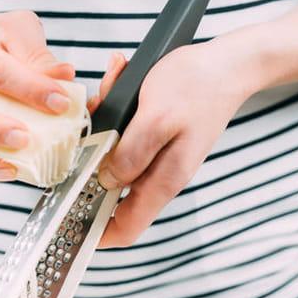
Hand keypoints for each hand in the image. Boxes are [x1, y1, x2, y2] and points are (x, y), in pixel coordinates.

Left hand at [94, 39, 258, 247]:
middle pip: (111, 191)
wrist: (228, 63)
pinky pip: (122, 137)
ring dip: (102, 131)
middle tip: (88, 127)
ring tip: (108, 93)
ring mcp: (157, 159)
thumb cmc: (197, 85)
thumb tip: (106, 181)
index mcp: (164, 181)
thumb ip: (130, 155)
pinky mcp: (153, 140)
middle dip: (91, 163)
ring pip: (113, 159)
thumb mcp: (156, 118)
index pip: (127, 228)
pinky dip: (114, 114)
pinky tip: (118, 86)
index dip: (96, 233)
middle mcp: (159, 176)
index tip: (69, 223)